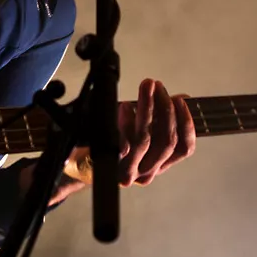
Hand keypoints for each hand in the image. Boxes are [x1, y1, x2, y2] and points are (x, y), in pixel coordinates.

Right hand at [31, 77, 196, 204]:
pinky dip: (186, 123)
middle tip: (148, 83)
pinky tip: (179, 101)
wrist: (88, 170)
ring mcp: (153, 170)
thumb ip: (77, 119)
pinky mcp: (166, 163)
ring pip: (170, 142)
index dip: (128, 125)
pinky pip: (184, 147)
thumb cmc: (80, 147)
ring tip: (159, 88)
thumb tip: (70, 96)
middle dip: (151, 108)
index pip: (126, 148)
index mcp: (111, 169)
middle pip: (151, 141)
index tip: (122, 104)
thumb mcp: (74, 132)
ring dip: (167, 111)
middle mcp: (134, 174)